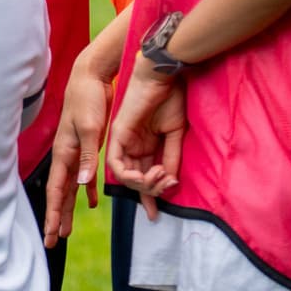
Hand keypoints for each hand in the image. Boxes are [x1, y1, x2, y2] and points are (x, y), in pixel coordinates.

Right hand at [42, 52, 114, 248]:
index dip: (53, 215)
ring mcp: (76, 152)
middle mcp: (67, 156)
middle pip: (59, 194)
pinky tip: (93, 202)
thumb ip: (87, 157)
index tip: (51, 236)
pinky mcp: (87, 146)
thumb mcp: (90, 127)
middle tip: (52, 242)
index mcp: (65, 153)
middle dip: (56, 218)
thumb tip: (82, 187)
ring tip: (67, 229)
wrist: (90, 76)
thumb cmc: (88, 98)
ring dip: (68, 209)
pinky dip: (88, 190)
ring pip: (70, 188)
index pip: (56, 192)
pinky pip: (85, 175)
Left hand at [105, 55, 185, 221]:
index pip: (144, 177)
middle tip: (166, 188)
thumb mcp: (175, 135)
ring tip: (160, 178)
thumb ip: (170, 158)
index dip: (150, 196)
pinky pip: (115, 164)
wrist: (164, 76)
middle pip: (134, 180)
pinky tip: (145, 176)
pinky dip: (129, 176)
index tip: (156, 214)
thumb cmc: (172, 99)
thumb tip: (169, 182)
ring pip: (124, 176)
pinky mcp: (117, 134)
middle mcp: (131, 146)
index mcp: (145, 145)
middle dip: (149, 193)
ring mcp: (123, 140)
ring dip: (142, 184)